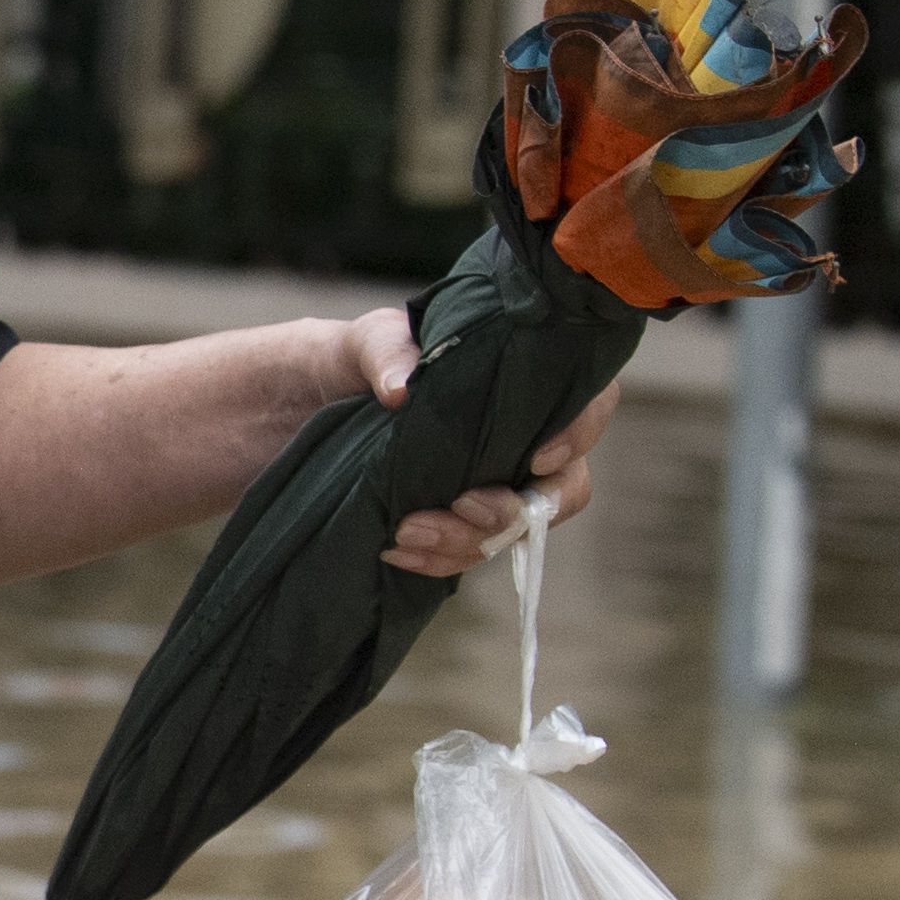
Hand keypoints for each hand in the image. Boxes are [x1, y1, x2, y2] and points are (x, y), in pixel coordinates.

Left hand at [344, 309, 618, 575]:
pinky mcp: (458, 520)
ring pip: (513, 532)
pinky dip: (436, 558)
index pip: (588, 403)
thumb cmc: (358, 361)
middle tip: (461, 506)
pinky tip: (393, 548)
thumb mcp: (365, 340)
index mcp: (524, 379)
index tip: (537, 458)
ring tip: (402, 531)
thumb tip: (402, 390)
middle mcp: (524, 438)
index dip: (579, 435)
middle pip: (562, 488)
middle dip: (513, 510)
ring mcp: (495, 485)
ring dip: (464, 542)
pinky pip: (469, 553)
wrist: (311, 406)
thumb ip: (385, 352)